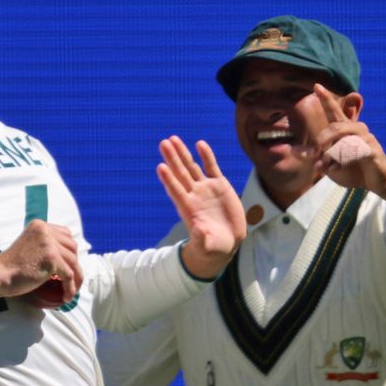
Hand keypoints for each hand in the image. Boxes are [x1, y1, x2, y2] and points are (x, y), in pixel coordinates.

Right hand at [0, 220, 81, 307]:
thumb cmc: (13, 266)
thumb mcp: (30, 246)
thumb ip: (45, 244)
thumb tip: (67, 255)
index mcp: (39, 225)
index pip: (65, 234)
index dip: (69, 250)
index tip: (69, 264)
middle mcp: (45, 231)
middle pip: (72, 246)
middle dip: (74, 263)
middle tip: (70, 279)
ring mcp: (49, 243)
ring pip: (73, 261)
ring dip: (75, 277)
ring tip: (71, 289)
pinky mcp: (51, 258)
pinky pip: (69, 275)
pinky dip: (70, 287)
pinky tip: (66, 296)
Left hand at [157, 136, 245, 278]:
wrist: (225, 241)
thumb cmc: (213, 247)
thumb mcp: (208, 246)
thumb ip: (203, 239)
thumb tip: (198, 233)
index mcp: (188, 209)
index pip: (176, 191)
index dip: (169, 179)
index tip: (160, 167)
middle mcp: (194, 195)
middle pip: (180, 173)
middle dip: (172, 159)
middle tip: (163, 143)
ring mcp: (205, 188)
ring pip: (192, 167)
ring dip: (183, 153)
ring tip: (173, 139)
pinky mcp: (219, 185)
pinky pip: (211, 167)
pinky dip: (206, 156)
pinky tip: (200, 144)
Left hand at [313, 84, 385, 215]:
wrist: (376, 182)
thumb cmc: (352, 169)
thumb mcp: (328, 164)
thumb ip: (313, 157)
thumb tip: (294, 150)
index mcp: (345, 130)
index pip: (334, 111)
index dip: (326, 99)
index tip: (316, 86)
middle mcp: (356, 130)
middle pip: (334, 127)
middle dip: (321, 142)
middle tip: (314, 157)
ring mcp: (366, 138)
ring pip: (343, 139)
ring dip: (330, 154)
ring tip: (323, 165)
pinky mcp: (372, 150)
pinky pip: (354, 150)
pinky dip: (341, 160)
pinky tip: (334, 169)